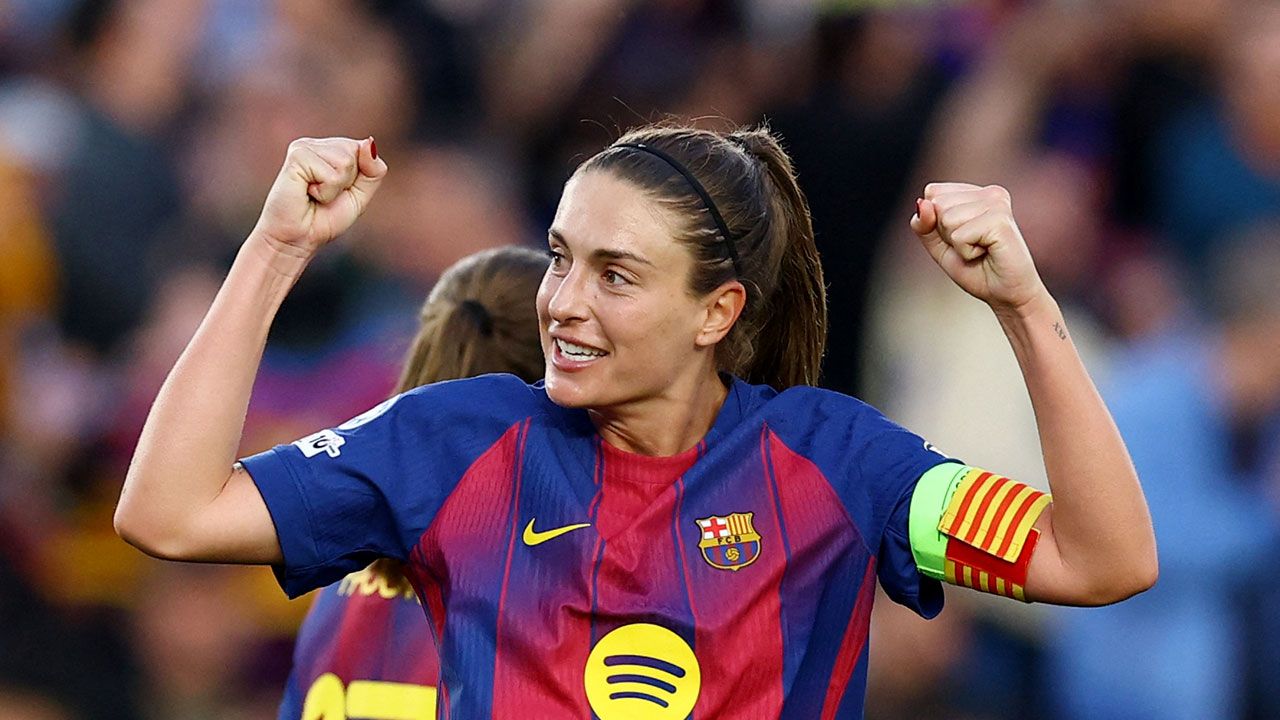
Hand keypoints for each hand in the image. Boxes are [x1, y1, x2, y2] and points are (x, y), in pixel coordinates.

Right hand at [251, 137, 386, 259]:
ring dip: (335, 188)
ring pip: (345, 162)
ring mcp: (304, 147)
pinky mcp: (297, 156)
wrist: (295, 239)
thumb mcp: (359, 195)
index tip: (337, 192)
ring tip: (315, 195)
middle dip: (347, 182)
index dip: (358, 178)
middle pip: (356, 152)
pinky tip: (307, 193)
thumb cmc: (324, 218)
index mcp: (329, 148)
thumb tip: (369, 142)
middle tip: (324, 195)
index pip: (363, 150)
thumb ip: (372, 170)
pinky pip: (331, 174)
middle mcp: (315, 144)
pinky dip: (325, 192)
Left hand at [910, 182, 1047, 311]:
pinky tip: (986, 253)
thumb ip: (924, 224)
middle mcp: (989, 193)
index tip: (962, 237)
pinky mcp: (1000, 220)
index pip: (932, 193)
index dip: (935, 222)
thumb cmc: (976, 269)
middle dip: (946, 233)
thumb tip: (923, 203)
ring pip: (946, 218)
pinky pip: (959, 236)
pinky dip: (966, 252)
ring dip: (957, 244)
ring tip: (980, 250)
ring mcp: (997, 204)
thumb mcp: (939, 246)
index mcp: (976, 192)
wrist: (1006, 294)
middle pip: (937, 203)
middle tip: (972, 246)